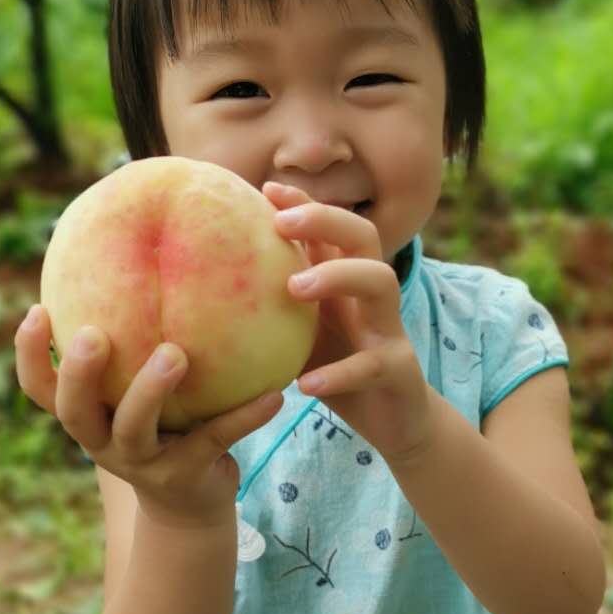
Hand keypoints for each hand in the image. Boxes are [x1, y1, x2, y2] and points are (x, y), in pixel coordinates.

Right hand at [14, 306, 284, 528]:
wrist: (190, 504)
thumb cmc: (165, 427)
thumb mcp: (140, 392)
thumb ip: (135, 343)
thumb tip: (149, 255)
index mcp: (87, 416)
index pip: (40, 389)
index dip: (30, 355)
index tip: (37, 309)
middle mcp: (103, 442)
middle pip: (74, 411)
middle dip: (78, 372)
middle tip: (92, 334)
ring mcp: (142, 463)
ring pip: (134, 428)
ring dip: (150, 389)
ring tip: (176, 354)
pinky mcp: (186, 476)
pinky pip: (215, 439)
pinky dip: (244, 417)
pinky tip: (275, 395)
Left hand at [264, 182, 433, 465]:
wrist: (394, 421)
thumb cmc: (340, 371)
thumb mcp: (303, 334)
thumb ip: (276, 308)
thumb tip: (214, 287)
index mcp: (347, 283)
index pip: (333, 228)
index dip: (305, 204)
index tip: (267, 191)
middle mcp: (371, 297)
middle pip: (365, 237)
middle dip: (326, 220)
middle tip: (282, 225)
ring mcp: (389, 330)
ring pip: (382, 282)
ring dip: (338, 276)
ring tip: (294, 288)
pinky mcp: (398, 371)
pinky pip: (371, 364)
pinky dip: (339, 373)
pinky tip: (305, 384)